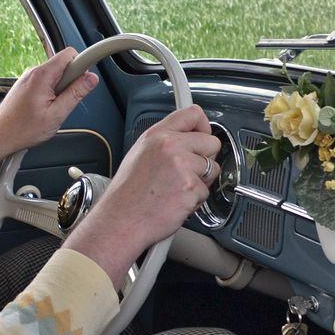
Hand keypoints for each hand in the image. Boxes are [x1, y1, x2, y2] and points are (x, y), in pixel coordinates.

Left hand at [0, 48, 98, 165]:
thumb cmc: (22, 129)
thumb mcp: (56, 115)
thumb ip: (75, 94)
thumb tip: (91, 79)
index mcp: (42, 75)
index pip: (69, 54)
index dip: (82, 65)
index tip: (87, 77)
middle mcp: (33, 72)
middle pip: (63, 65)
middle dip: (70, 81)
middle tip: (64, 102)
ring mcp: (28, 78)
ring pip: (55, 75)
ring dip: (59, 90)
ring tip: (51, 109)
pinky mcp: (26, 85)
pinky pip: (45, 82)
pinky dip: (50, 93)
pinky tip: (44, 109)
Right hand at [64, 105, 219, 287]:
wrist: (121, 221)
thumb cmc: (128, 194)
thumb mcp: (139, 154)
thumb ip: (165, 143)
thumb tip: (188, 139)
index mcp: (157, 135)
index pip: (193, 114)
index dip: (203, 127)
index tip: (203, 136)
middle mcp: (170, 146)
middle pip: (212, 143)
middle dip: (206, 159)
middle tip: (187, 173)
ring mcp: (182, 166)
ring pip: (212, 169)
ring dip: (200, 182)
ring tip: (176, 189)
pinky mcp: (190, 187)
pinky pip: (206, 192)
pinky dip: (194, 201)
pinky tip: (175, 202)